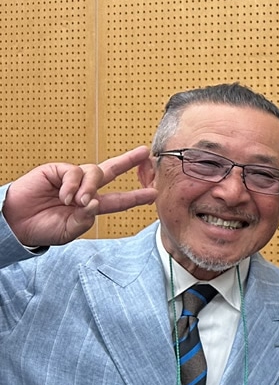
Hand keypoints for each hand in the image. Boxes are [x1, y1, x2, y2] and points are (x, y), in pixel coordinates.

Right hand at [3, 146, 155, 247]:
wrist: (17, 223)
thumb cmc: (44, 228)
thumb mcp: (70, 230)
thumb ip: (85, 219)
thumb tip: (96, 202)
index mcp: (91, 206)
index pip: (118, 200)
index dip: (135, 196)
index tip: (153, 193)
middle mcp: (85, 189)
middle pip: (111, 171)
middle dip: (128, 161)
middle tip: (145, 154)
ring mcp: (72, 179)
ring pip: (94, 172)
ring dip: (90, 187)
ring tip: (79, 202)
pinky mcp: (57, 171)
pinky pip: (74, 172)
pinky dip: (72, 185)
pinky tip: (65, 196)